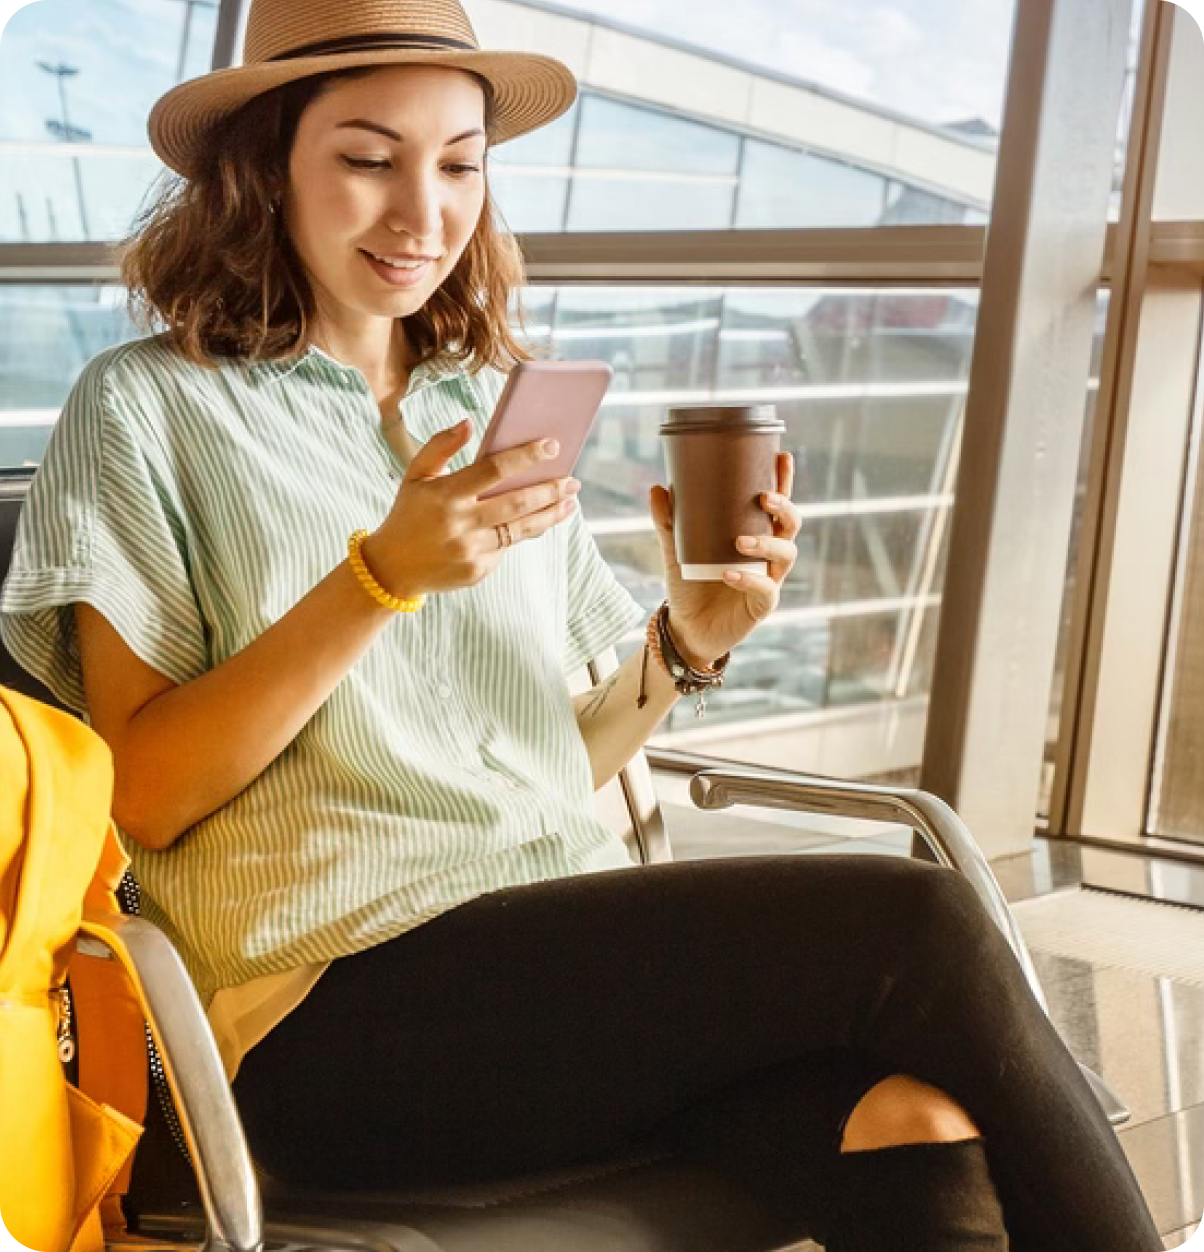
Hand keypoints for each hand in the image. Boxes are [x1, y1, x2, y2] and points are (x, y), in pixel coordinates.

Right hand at [362, 422, 581, 597]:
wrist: (391, 569)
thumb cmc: (408, 514)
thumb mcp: (414, 476)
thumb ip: (440, 446)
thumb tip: (468, 423)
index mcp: (445, 495)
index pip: (493, 470)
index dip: (526, 456)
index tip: (552, 446)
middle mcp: (460, 524)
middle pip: (517, 502)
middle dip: (550, 489)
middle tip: (572, 480)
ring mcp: (471, 550)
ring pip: (521, 529)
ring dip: (550, 514)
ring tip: (569, 502)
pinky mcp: (478, 570)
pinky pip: (508, 547)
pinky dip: (522, 532)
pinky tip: (539, 520)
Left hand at [650, 453, 801, 667]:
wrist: (685, 628)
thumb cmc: (688, 584)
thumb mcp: (676, 549)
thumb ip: (669, 521)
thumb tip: (657, 488)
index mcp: (755, 534)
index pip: (775, 505)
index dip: (783, 481)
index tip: (782, 457)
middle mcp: (768, 555)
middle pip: (791, 526)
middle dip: (784, 508)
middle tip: (763, 498)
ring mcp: (769, 579)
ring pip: (786, 555)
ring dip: (766, 543)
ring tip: (739, 541)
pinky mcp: (761, 606)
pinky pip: (765, 590)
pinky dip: (748, 580)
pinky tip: (729, 574)